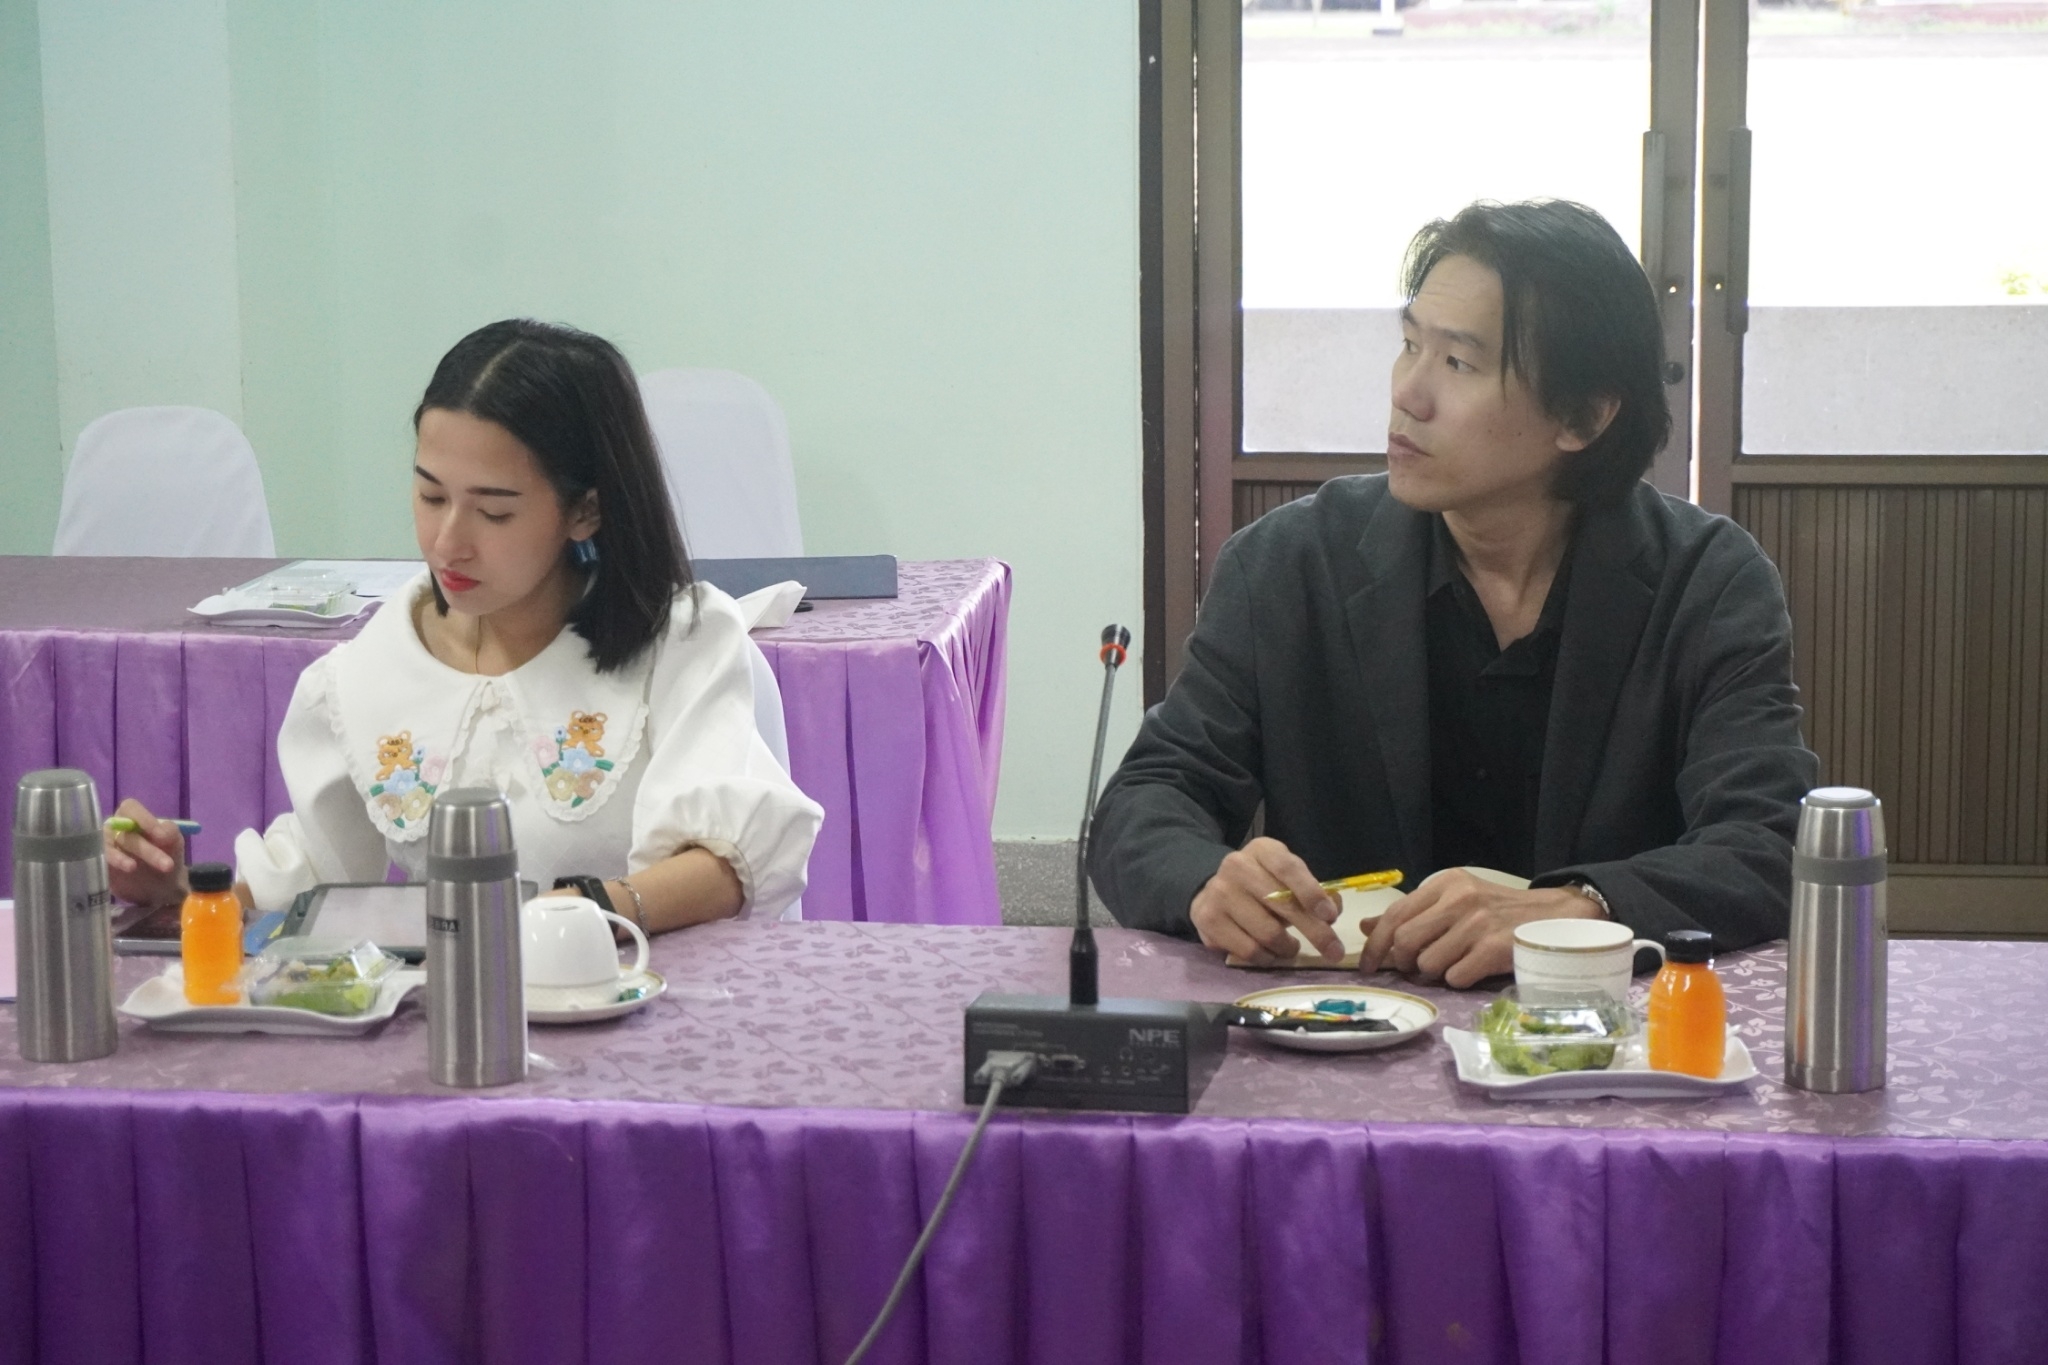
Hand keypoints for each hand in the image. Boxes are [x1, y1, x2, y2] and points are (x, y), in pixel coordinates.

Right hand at [102, 798, 187, 908]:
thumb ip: (170, 831)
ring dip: (125, 858)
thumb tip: (162, 832)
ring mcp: (107, 845)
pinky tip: (128, 867)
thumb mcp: (174, 841)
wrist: (162, 883)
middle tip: (167, 865)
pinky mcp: (102, 862)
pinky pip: (103, 860)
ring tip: (135, 868)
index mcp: (133, 816)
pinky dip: (115, 862)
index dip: (144, 819)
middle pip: (125, 833)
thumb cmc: (167, 854)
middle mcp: (116, 828)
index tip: (160, 835)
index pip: (130, 808)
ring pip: (112, 847)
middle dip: (148, 850)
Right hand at [1189, 837, 1344, 965]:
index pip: (1288, 868)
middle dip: (1315, 932)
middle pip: (1281, 905)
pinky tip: (1270, 952)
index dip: (1311, 893)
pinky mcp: (1208, 920)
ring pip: (1267, 933)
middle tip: (1333, 951)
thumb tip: (1333, 912)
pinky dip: (1267, 958)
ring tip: (1290, 947)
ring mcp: (1219, 893)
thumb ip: (1312, 891)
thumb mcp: (1287, 877)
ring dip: (1287, 948)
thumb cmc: (1262, 883)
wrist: (1213, 890)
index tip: (1330, 916)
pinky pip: (1248, 950)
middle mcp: (1237, 866)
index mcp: (1262, 850)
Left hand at [1359, 869, 1601, 987]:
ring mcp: (1477, 924)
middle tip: (1412, 971)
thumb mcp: (1454, 901)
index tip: (1368, 966)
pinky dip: (1457, 980)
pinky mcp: (1494, 949)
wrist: (1555, 917)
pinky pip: (1454, 978)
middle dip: (1402, 963)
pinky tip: (1471, 970)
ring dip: (1432, 974)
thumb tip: (1365, 927)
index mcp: (1445, 883)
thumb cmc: (1498, 912)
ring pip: (1427, 964)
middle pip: (1405, 942)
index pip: (1394, 915)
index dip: (1374, 945)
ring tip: (1449, 966)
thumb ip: (1412, 913)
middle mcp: (1459, 899)